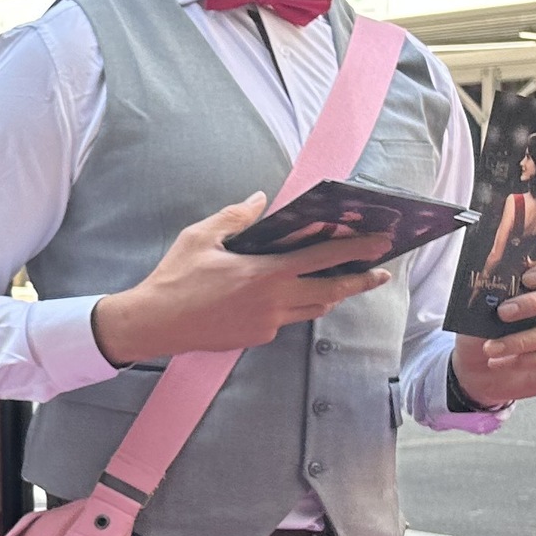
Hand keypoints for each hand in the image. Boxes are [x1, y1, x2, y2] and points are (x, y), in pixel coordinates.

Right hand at [91, 193, 395, 365]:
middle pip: (331, 291)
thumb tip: (260, 199)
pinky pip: (286, 319)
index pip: (323, 258)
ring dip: (331, 294)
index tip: (380, 243)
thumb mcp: (200, 237)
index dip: (356, 249)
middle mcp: (273, 301)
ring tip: (343, 283)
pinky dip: (294, 305)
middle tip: (381, 273)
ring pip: (313, 308)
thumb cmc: (175, 278)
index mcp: (265, 274)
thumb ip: (236, 217)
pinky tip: (287, 296)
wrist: (154, 323)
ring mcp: (267, 323)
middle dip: (360, 280)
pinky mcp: (256, 337)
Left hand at [451, 251, 535, 406]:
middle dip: (534, 302)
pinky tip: (500, 362)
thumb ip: (495, 292)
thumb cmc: (483, 330)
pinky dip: (523, 360)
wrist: (477, 368)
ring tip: (490, 347)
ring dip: (520, 339)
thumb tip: (488, 283)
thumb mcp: (482, 308)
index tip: (526, 278)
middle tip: (503, 313)